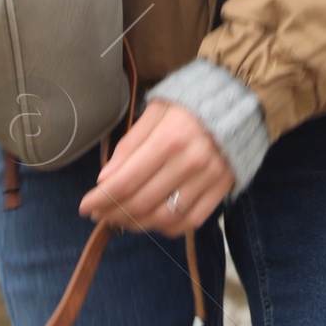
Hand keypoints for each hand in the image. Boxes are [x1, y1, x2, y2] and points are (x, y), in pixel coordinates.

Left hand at [77, 100, 232, 234]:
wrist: (240, 97)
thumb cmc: (191, 102)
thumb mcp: (156, 110)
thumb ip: (131, 143)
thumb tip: (105, 178)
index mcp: (170, 137)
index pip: (127, 180)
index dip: (101, 198)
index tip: (84, 206)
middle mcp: (190, 161)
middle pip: (143, 202)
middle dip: (113, 213)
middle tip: (98, 214)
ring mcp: (209, 178)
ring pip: (165, 218)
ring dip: (137, 224)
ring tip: (121, 219)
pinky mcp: (223, 189)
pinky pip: (190, 222)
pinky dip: (167, 228)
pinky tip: (153, 220)